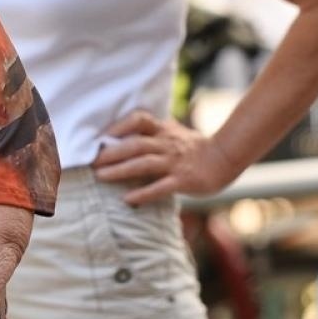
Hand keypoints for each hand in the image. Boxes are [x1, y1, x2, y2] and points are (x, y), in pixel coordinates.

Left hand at [93, 110, 240, 205]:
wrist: (226, 158)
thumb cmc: (197, 147)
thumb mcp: (174, 132)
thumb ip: (154, 131)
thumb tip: (128, 131)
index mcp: (164, 130)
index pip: (139, 119)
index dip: (118, 126)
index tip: (101, 136)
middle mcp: (168, 144)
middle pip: (135, 144)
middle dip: (111, 153)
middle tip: (91, 162)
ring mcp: (176, 162)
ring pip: (144, 163)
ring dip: (120, 170)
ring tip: (101, 177)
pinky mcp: (184, 180)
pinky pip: (161, 187)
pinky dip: (143, 193)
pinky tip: (128, 199)